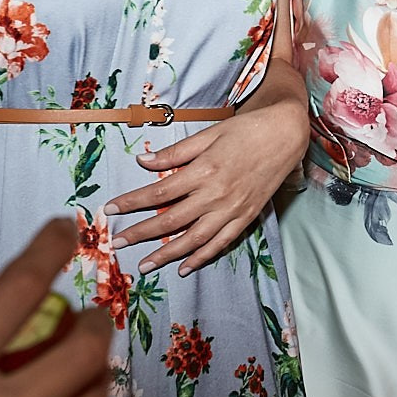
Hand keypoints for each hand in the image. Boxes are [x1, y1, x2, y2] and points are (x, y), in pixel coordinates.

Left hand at [106, 98, 308, 275]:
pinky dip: (202, 256)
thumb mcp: (209, 134)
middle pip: (171, 220)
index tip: (110, 209)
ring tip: (145, 265)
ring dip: (167, 253)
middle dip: (141, 233)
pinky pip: (221, 242)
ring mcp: (233, 208)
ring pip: (194, 238)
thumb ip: (176, 152)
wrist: (286, 134)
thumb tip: (142, 161)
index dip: (131, 202)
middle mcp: (217, 194)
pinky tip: (185, 266)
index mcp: (204, 170)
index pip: (158, 192)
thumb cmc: (247, 129)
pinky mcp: (247, 216)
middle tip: (118, 244)